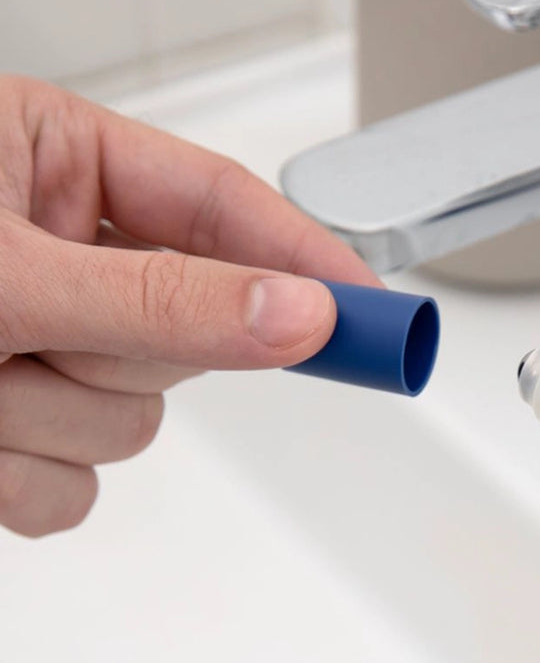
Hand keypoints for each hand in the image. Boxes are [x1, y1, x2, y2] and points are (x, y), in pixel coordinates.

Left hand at [0, 75, 378, 536]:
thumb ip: (162, 297)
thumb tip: (300, 317)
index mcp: (57, 168)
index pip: (229, 214)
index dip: (311, 265)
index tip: (380, 314)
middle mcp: (61, 261)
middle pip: (188, 338)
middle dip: (110, 352)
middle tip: (30, 334)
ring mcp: (41, 355)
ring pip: (132, 428)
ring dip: (39, 424)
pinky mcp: (14, 442)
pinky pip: (75, 494)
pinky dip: (11, 484)